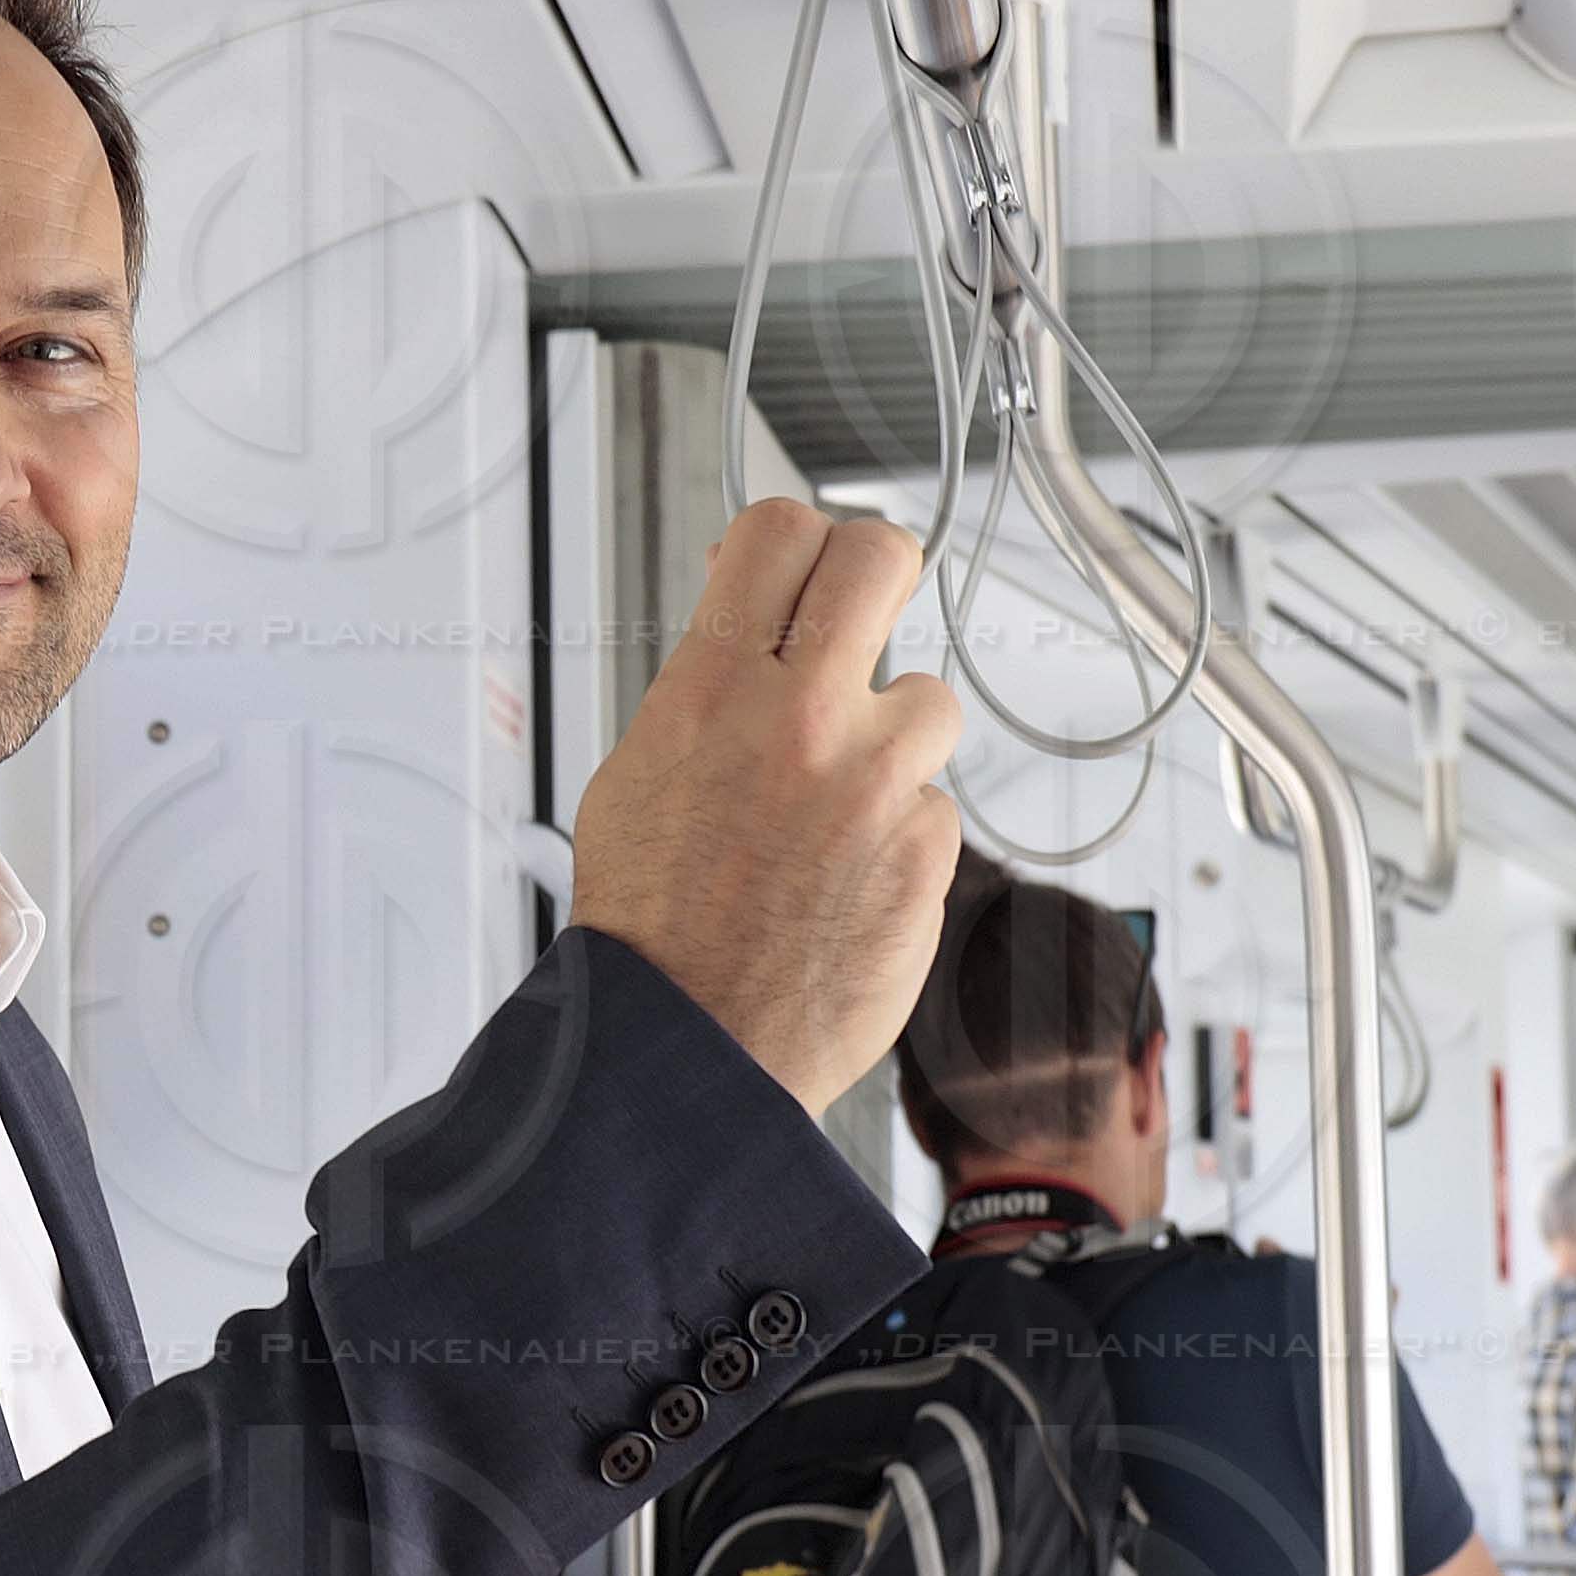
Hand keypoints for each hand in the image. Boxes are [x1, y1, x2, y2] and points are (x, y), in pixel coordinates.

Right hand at [569, 504, 960, 1114]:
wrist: (689, 1044)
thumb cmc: (656, 923)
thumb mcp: (641, 769)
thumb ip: (709, 685)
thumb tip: (751, 619)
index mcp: (713, 690)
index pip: (782, 531)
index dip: (801, 538)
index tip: (807, 565)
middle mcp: (803, 721)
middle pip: (881, 559)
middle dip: (878, 575)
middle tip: (869, 611)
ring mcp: (875, 785)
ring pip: (930, 699)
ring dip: (898, 739)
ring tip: (844, 800)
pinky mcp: (926, 852)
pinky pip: (934, 807)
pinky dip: (902, 835)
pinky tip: (850, 879)